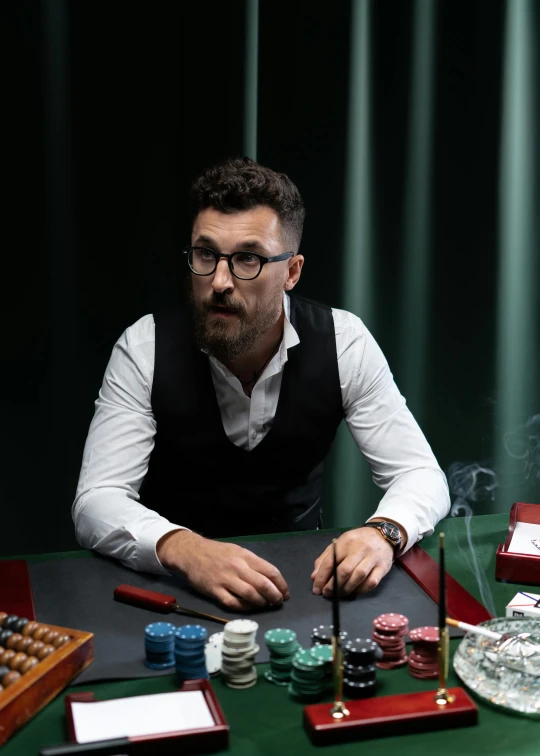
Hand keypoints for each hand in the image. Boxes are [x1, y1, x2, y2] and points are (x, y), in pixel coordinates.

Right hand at [157, 530, 289, 610]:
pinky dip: (244, 607)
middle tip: (278, 602)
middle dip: (274, 596)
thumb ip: (253, 564)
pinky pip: (233, 603)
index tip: (285, 593)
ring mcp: (225, 579)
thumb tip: (270, 580)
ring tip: (265, 605)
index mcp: (246, 556)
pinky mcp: (214, 591)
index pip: (270, 571)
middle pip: (263, 584)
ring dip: (261, 603)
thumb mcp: (238, 551)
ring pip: (250, 595)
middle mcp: (237, 567)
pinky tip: (249, 607)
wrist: (192, 553)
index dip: (281, 584)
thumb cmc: (218, 552)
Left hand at [311, 527, 394, 597]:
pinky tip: (355, 591)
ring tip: (339, 594)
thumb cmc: (358, 541)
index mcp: (346, 541)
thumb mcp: (339, 544)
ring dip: (346, 589)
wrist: (383, 535)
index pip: (331, 561)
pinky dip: (361, 590)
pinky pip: (371, 582)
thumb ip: (325, 559)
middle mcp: (360, 549)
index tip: (317, 588)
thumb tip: (314, 577)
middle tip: (327, 593)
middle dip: (333, 585)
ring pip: (358, 576)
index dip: (322, 577)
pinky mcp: (383, 567)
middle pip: (344, 570)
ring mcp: (373, 558)